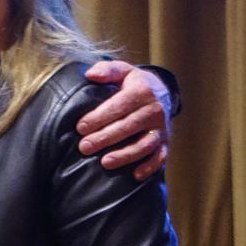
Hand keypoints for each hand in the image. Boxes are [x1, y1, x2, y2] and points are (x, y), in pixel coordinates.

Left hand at [78, 61, 171, 179]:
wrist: (163, 92)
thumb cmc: (134, 84)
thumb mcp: (123, 71)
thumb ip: (107, 70)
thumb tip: (90, 75)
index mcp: (142, 91)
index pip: (118, 106)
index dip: (99, 117)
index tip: (80, 128)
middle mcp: (154, 110)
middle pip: (128, 127)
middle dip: (105, 138)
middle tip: (84, 147)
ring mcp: (161, 128)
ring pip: (144, 145)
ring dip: (125, 155)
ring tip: (105, 162)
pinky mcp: (165, 142)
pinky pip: (160, 157)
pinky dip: (149, 167)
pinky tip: (135, 175)